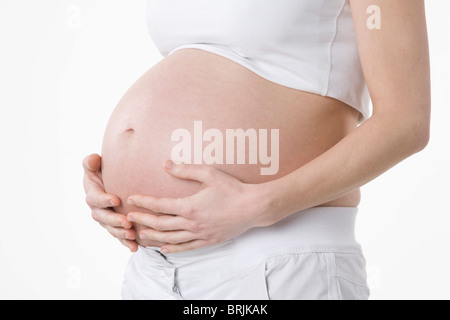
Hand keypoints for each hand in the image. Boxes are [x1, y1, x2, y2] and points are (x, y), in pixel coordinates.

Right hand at [83, 154, 137, 251]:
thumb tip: (93, 160)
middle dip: (115, 220)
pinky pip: (119, 237)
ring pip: (112, 229)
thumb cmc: (105, 172)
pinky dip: (126, 243)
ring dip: (121, 233)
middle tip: (127, 222)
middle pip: (103, 217)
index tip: (116, 199)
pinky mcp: (116, 227)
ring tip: (132, 234)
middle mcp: (97, 209)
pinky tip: (135, 247)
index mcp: (92, 194)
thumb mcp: (96, 165)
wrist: (115, 182)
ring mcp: (106, 220)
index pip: (96, 198)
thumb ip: (91, 162)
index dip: (104, 199)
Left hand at [127, 161, 266, 253]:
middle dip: (143, 219)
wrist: (254, 207)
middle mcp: (192, 223)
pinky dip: (173, 248)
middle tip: (130, 217)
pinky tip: (164, 248)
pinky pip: (187, 247)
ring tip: (141, 233)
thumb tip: (166, 165)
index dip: (144, 202)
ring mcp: (200, 234)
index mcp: (190, 206)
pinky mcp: (209, 240)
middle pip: (161, 224)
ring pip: (171, 238)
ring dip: (154, 236)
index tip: (132, 198)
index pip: (160, 205)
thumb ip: (186, 170)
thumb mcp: (209, 174)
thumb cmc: (233, 188)